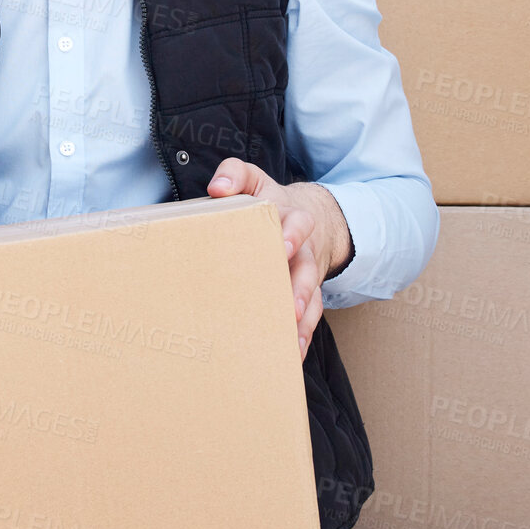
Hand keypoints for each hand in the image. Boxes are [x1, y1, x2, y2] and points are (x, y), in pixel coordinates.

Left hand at [206, 158, 350, 356]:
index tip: (284, 245)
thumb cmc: (269, 203)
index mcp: (290, 217)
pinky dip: (302, 334)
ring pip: (311, 295)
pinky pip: (310, 315)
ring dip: (302, 317)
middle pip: (307, 267)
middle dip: (300, 286)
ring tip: (290, 337)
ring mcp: (307, 271)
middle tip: (290, 304)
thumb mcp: (254, 180)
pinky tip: (292, 354)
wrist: (310, 214)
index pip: (299, 221)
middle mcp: (304, 247)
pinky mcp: (307, 293)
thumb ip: (235, 174)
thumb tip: (217, 188)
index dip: (293, 233)